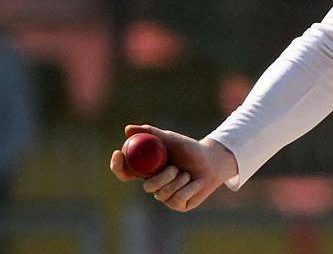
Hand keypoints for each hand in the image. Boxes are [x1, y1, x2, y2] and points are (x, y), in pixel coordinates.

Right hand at [110, 124, 238, 211]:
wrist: (212, 161)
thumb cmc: (190, 148)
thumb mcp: (171, 139)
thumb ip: (151, 133)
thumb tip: (127, 129)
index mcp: (147, 171)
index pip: (125, 172)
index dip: (117, 166)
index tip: (119, 153)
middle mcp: (154, 185)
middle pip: (147, 187)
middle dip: (162, 177)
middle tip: (175, 168)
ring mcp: (165, 197)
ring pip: (162, 194)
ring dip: (178, 181)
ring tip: (188, 173)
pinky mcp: (178, 205)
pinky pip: (177, 199)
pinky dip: (189, 188)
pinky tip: (197, 182)